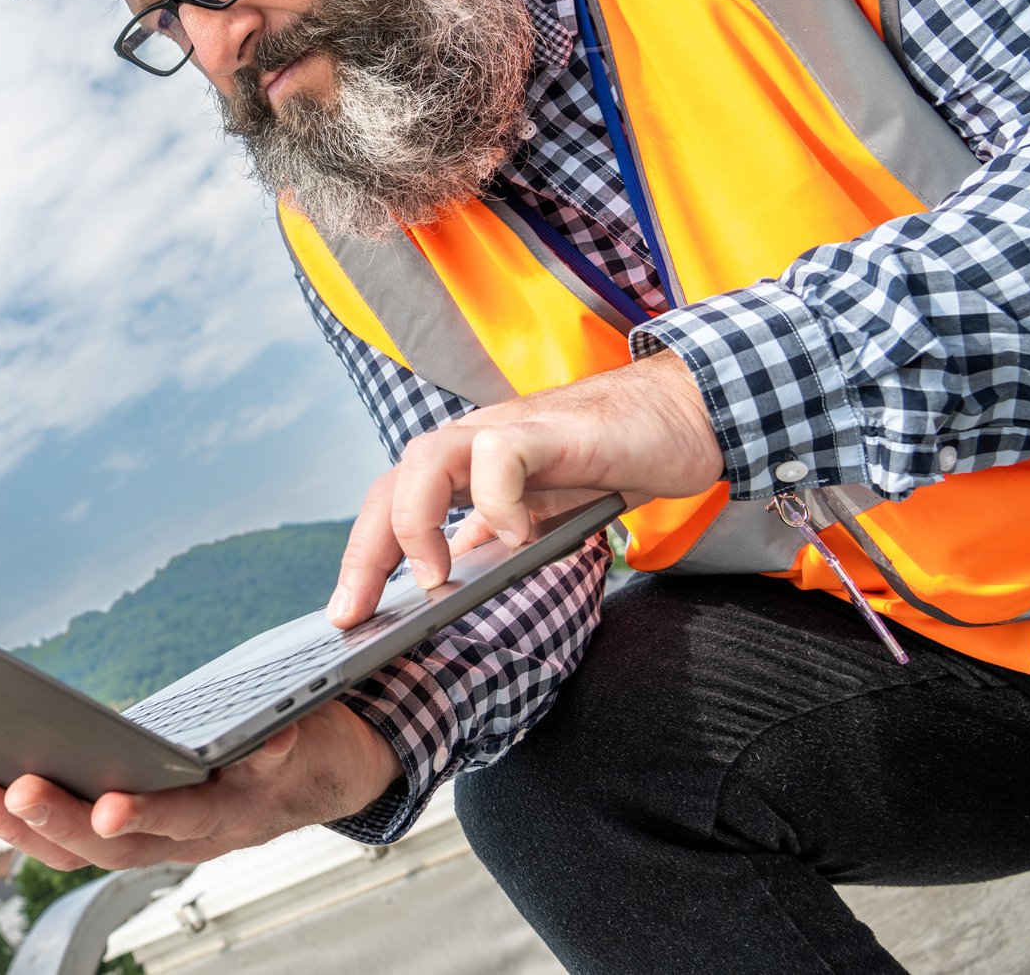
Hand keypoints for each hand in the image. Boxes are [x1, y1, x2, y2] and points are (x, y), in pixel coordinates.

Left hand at [0, 699, 397, 869]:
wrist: (319, 774)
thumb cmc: (305, 749)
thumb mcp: (307, 739)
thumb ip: (281, 745)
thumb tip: (275, 737)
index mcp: (232, 813)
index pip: (184, 820)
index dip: (147, 817)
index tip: (108, 808)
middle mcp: (187, 837)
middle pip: (115, 847)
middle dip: (60, 821)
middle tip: (16, 788)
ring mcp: (157, 839)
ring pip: (85, 852)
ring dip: (29, 828)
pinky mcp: (134, 829)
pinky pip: (77, 840)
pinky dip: (32, 825)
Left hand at [328, 351, 721, 626]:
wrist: (682, 415)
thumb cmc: (610, 460)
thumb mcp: (540, 514)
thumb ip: (495, 539)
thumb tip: (453, 579)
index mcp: (465, 468)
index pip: (391, 504)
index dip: (363, 555)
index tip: (346, 614)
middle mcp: (473, 444)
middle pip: (391, 483)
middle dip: (366, 550)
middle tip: (356, 611)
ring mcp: (508, 431)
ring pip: (427, 458)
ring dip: (416, 520)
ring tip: (431, 580)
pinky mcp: (551, 430)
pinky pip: (501, 453)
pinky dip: (497, 498)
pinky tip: (515, 537)